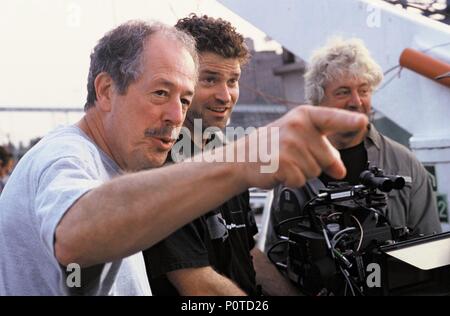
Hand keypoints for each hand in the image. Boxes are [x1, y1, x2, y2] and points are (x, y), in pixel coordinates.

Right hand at [239, 105, 367, 188]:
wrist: (242, 158)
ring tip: (285, 163)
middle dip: (316, 164)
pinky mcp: (282, 163)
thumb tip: (341, 171)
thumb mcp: (298, 139)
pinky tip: (279, 171)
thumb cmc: (269, 146)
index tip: (363, 121)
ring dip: (301, 173)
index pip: (332, 118)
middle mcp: (298, 127)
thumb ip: (323, 151)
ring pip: (314, 171)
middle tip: (295, 157)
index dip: (349, 121)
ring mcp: (290, 144)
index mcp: (304, 116)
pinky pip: (300, 181)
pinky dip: (291, 181)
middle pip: (328, 157)